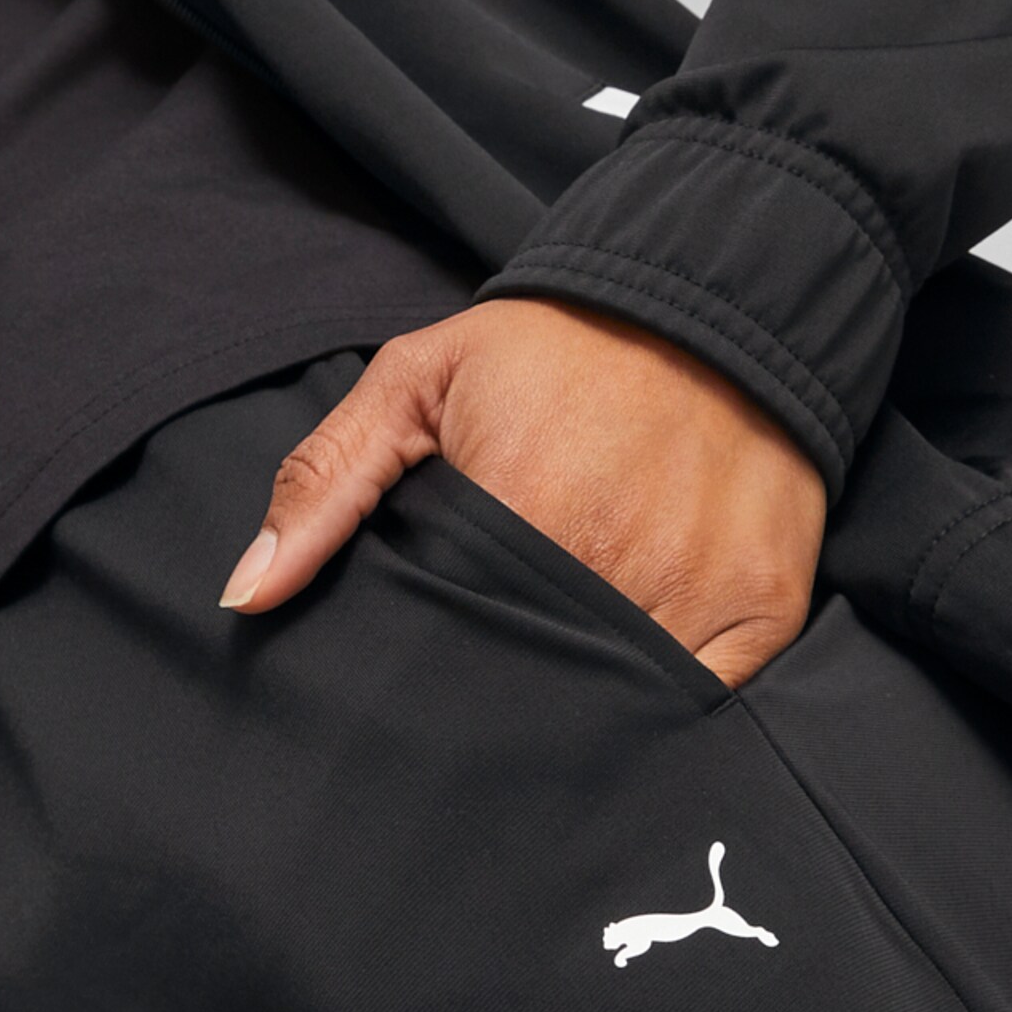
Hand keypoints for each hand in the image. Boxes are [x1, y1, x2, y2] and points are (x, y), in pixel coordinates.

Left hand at [217, 297, 826, 686]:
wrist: (713, 299)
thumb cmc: (552, 348)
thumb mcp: (416, 382)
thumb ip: (326, 483)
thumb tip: (246, 592)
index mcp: (520, 510)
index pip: (451, 645)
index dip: (425, 678)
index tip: (408, 690)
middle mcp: (614, 565)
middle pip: (535, 691)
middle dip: (494, 708)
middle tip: (470, 702)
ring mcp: (699, 594)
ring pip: (619, 707)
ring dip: (578, 712)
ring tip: (540, 702)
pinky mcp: (765, 610)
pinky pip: (705, 702)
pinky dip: (666, 711)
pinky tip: (628, 694)